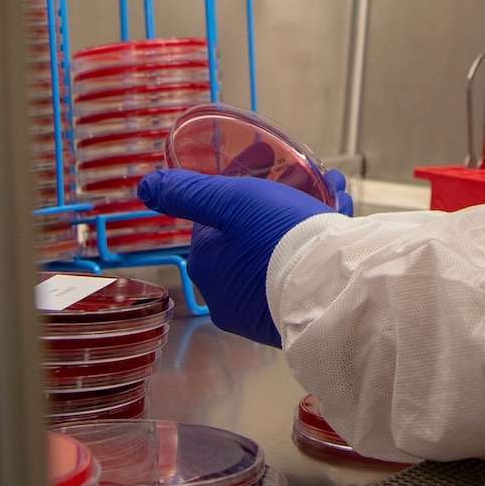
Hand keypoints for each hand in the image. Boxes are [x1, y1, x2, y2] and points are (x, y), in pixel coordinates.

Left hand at [136, 169, 351, 346]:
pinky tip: (338, 230)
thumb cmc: (281, 239)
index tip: (277, 167)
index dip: (247, 188)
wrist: (333, 290)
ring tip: (337, 199)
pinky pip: (299, 274)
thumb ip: (189, 192)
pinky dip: (316, 249)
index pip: (218, 217)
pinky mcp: (291, 318)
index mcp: (206, 264)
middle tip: (317, 183)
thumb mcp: (234, 200)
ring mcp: (259, 310)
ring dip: (305, 221)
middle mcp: (226, 294)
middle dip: (283, 203)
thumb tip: (146, 186)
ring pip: (280, 252)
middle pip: (252, 233)